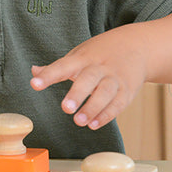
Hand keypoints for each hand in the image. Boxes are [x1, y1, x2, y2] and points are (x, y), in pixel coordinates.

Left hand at [29, 28, 147, 128]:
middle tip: (65, 109)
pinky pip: (118, 103)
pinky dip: (107, 115)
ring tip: (79, 121)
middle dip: (77, 94)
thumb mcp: (79, 54)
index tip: (35, 84)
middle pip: (89, 79)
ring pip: (105, 93)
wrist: (138, 46)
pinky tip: (94, 124)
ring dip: (92, 108)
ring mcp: (115, 79)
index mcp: (83, 58)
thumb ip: (57, 67)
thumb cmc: (101, 53)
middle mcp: (99, 67)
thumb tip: (34, 72)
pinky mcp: (127, 90)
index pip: (63, 65)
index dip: (48, 75)